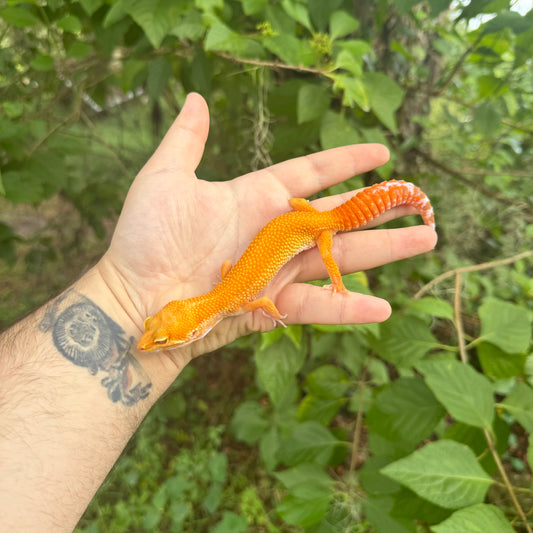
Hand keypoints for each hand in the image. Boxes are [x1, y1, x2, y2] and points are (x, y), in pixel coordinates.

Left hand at [97, 93, 436, 373]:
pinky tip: (384, 307)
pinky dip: (348, 308)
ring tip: (426, 240)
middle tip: (421, 201)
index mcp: (257, 197)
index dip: (346, 161)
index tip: (381, 151)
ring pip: (341, 258)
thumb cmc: (145, 239)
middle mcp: (275, 232)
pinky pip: (317, 306)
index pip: (313, 174)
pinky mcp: (273, 306)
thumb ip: (187, 141)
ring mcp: (278, 270)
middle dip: (382, 208)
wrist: (135, 299)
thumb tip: (196, 99)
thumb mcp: (165, 179)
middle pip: (340, 216)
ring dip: (385, 251)